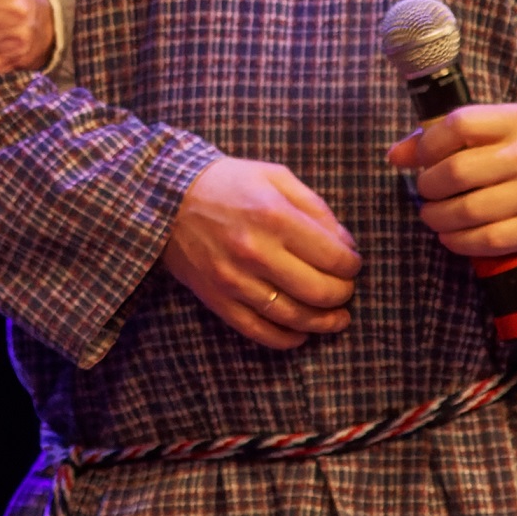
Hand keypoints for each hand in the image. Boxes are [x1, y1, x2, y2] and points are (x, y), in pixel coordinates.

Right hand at [162, 155, 362, 349]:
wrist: (165, 199)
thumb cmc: (227, 183)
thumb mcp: (275, 176)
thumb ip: (315, 207)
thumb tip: (346, 244)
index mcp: (274, 217)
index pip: (333, 257)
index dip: (352, 265)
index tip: (351, 263)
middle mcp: (256, 252)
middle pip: (319, 291)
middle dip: (343, 294)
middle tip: (345, 289)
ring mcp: (235, 281)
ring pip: (294, 317)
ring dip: (324, 322)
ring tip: (337, 318)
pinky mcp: (217, 300)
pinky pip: (259, 331)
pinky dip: (287, 339)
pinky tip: (301, 332)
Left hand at [385, 103, 516, 259]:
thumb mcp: (494, 133)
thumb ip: (442, 137)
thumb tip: (395, 156)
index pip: (458, 124)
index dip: (428, 144)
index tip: (422, 159)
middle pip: (457, 171)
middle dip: (429, 186)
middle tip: (426, 191)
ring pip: (467, 210)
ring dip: (437, 218)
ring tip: (432, 216)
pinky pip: (486, 241)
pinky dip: (458, 242)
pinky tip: (450, 236)